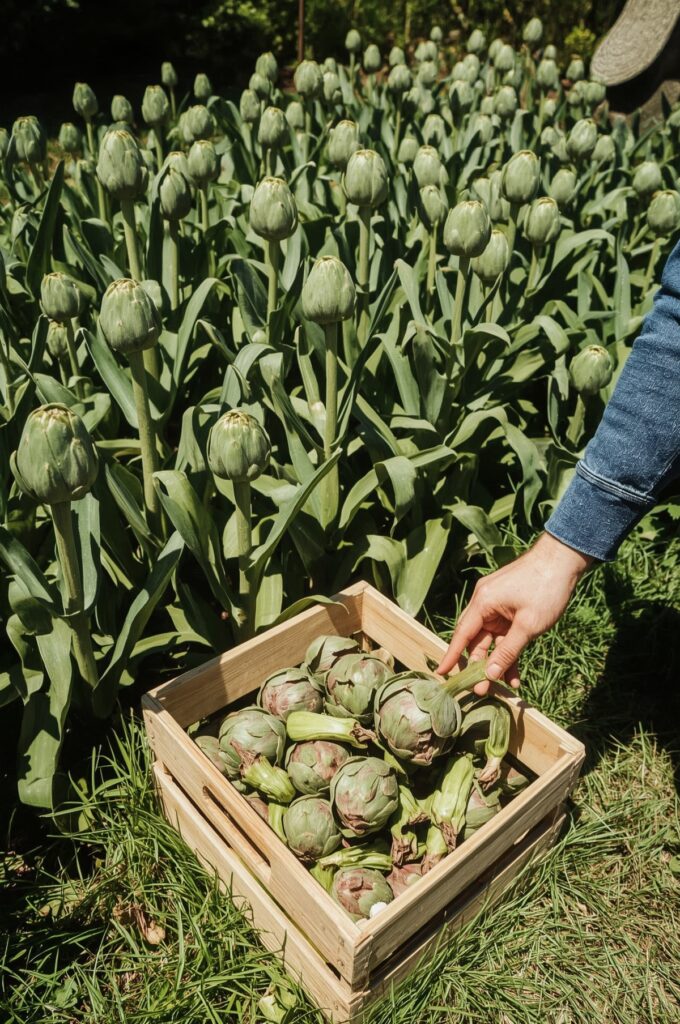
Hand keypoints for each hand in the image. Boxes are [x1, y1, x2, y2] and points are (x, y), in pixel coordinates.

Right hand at [437, 532, 592, 694]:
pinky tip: (515, 672)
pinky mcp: (510, 608)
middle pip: (475, 640)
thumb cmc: (545, 589)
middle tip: (480, 691)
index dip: (452, 656)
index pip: (462, 635)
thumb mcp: (528, 626)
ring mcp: (498, 605)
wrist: (564, 560)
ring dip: (497, 661)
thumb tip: (490, 674)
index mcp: (483, 603)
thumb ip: (507, 652)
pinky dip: (508, 650)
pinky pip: (504, 634)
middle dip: (479, 666)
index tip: (441, 674)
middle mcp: (485, 603)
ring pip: (492, 640)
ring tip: (503, 687)